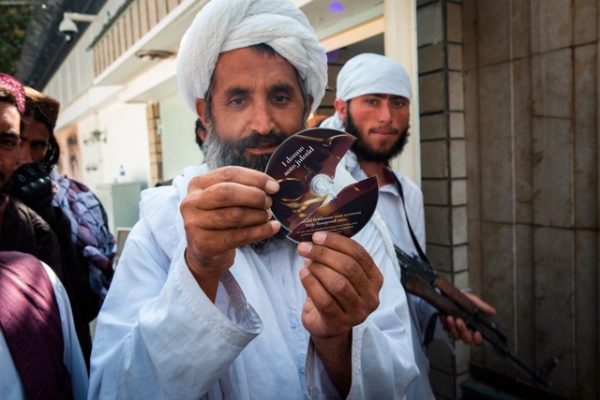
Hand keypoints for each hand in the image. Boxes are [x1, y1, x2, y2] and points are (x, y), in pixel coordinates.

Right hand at [180, 166, 279, 298]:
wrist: (205, 250)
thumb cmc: (220, 217)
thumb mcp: (225, 199)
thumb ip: (243, 188)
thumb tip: (272, 186)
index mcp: (197, 184)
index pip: (229, 174)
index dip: (254, 178)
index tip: (274, 186)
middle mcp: (191, 202)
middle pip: (227, 193)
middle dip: (254, 196)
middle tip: (269, 202)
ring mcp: (194, 224)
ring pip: (235, 215)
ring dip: (258, 215)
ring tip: (267, 216)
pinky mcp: (204, 244)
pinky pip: (239, 236)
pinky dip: (260, 231)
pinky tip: (272, 228)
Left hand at [297, 231, 382, 338]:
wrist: (326, 325)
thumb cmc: (333, 293)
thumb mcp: (339, 273)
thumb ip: (335, 255)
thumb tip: (317, 237)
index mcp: (375, 279)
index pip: (360, 254)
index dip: (337, 242)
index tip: (317, 235)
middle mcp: (371, 296)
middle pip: (349, 267)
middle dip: (324, 254)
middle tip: (305, 247)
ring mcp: (357, 312)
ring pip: (338, 284)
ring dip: (318, 269)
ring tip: (305, 262)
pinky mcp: (340, 323)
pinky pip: (325, 301)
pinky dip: (311, 284)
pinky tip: (303, 274)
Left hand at [441, 292, 495, 344]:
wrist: (453, 296)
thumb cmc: (466, 301)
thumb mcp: (474, 301)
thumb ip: (483, 307)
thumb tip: (492, 311)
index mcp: (475, 328)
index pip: (478, 340)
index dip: (478, 339)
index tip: (477, 333)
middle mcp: (466, 331)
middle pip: (466, 339)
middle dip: (463, 331)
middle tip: (459, 321)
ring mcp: (456, 330)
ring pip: (455, 335)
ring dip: (452, 327)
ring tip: (450, 317)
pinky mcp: (446, 326)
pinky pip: (445, 328)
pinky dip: (444, 322)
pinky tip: (443, 316)